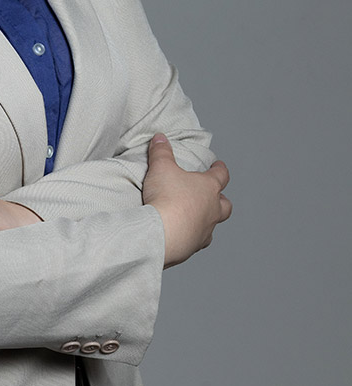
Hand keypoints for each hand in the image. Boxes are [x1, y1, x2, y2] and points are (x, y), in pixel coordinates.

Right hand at [142, 134, 231, 266]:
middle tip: (214, 197)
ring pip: (213, 226)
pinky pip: (197, 242)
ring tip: (198, 218)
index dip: (220, 169)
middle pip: (226, 205)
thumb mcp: (161, 168)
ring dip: (208, 221)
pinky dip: (193, 237)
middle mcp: (212, 210)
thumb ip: (161, 152)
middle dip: (222, 200)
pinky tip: (183, 235)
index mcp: (208, 188)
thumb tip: (160, 138)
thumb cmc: (167, 198)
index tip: (219, 165)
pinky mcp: (193, 247)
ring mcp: (204, 230)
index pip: (221, 175)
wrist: (162, 233)